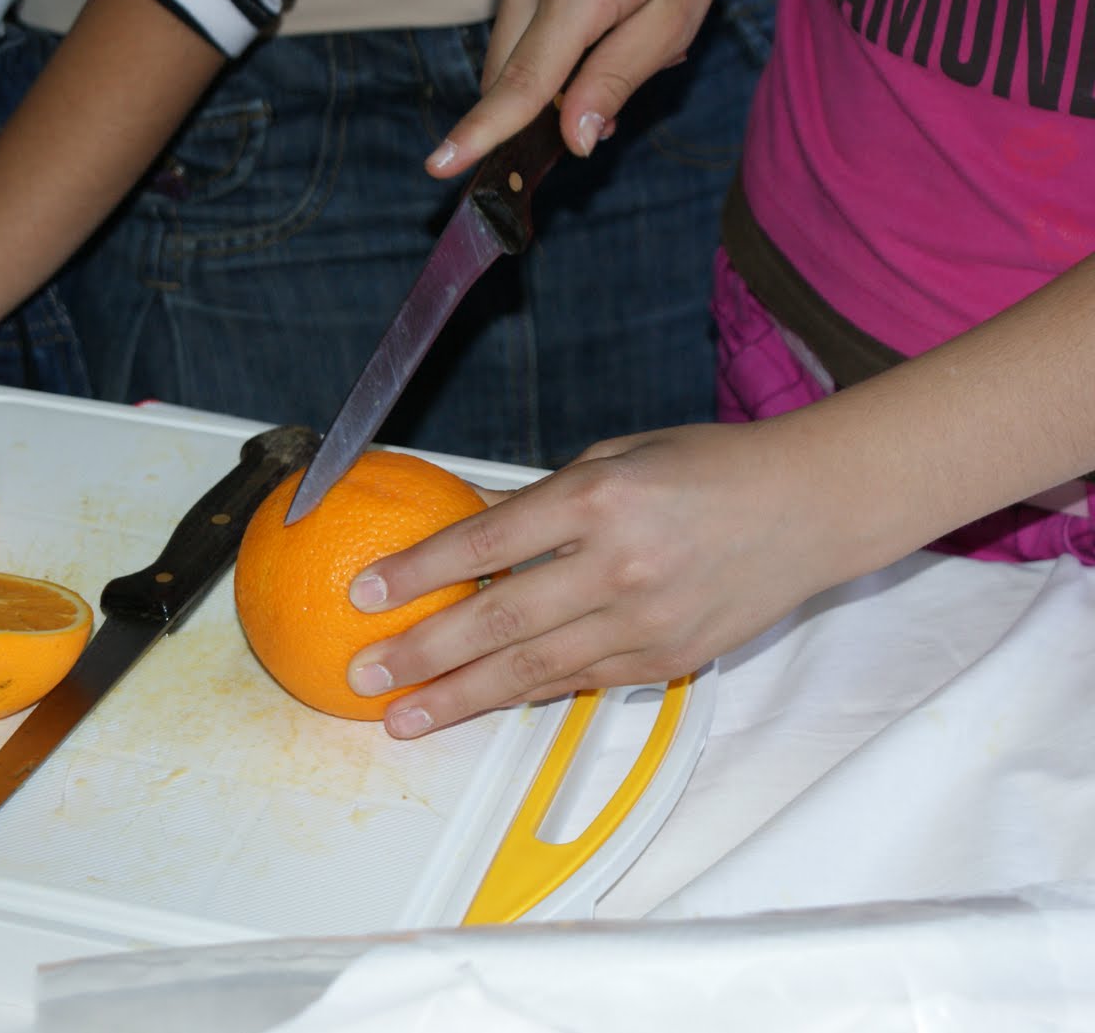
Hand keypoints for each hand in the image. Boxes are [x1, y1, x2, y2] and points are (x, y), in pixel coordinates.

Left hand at [345, 419, 851, 738]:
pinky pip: (577, 682)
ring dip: (460, 697)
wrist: (811, 509)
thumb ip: (536, 500)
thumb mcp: (615, 457)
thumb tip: (461, 526)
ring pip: (533, 670)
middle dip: (421, 653)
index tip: (364, 594)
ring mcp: (645, 622)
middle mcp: (619, 565)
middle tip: (365, 675)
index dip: (417, 573)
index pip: (484, 543)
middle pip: (498, 619)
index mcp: (600, 499)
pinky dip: (523, 693)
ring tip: (404, 717)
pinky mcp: (665, 661)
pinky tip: (478, 705)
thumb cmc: (709, 468)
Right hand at [426, 0, 728, 175]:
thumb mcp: (674, 15)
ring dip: (542, 62)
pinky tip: (582, 0)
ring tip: (602, 29)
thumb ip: (618, 78)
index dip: (484, 130)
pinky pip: (511, 14)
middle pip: (505, 73)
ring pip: (505, 47)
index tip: (442, 165)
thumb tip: (575, 140)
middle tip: (601, 102)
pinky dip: (540, 27)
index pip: (524, 80)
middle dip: (542, 102)